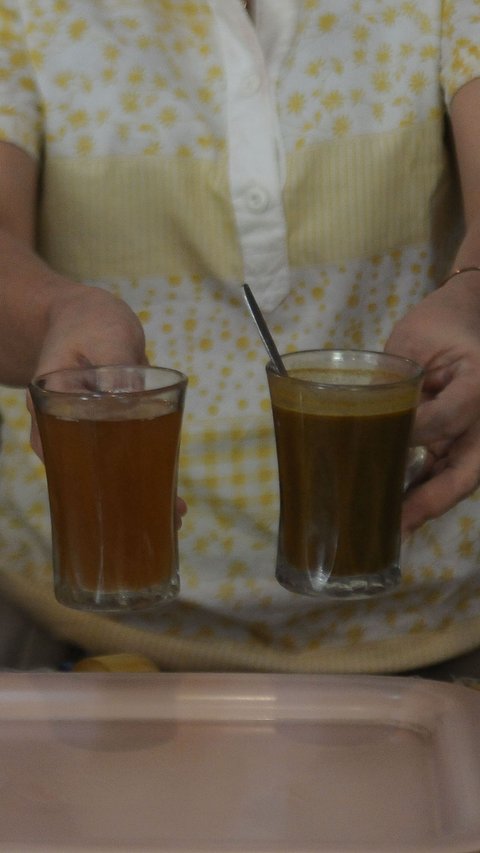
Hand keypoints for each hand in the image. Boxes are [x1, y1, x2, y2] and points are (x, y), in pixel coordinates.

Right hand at [27, 283, 186, 527]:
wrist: (89, 316)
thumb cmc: (92, 322)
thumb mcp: (106, 336)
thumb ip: (115, 364)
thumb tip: (129, 396)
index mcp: (53, 405)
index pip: (61, 452)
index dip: (86, 482)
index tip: (114, 501)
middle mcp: (65, 426)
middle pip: (87, 473)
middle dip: (120, 500)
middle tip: (162, 520)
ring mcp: (88, 431)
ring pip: (108, 471)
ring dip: (139, 494)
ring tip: (174, 518)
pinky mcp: (111, 430)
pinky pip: (126, 458)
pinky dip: (148, 476)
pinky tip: (172, 496)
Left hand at [385, 274, 479, 533]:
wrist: (464, 319)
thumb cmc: (436, 326)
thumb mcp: (412, 344)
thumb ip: (394, 383)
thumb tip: (359, 426)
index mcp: (477, 384)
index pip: (441, 420)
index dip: (407, 435)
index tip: (368, 449)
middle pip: (464, 473)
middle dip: (428, 502)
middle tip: (395, 526)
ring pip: (458, 480)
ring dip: (425, 505)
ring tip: (390, 528)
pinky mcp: (467, 442)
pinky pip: (450, 472)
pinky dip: (426, 491)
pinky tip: (398, 509)